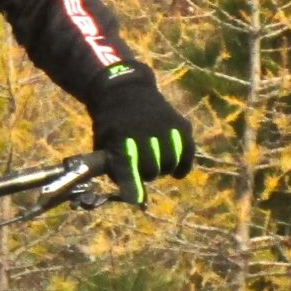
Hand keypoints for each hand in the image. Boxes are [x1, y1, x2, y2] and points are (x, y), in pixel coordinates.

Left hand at [89, 77, 193, 204]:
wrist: (126, 91)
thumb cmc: (111, 125)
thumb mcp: (102, 144)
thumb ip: (114, 168)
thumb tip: (134, 197)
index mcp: (120, 138)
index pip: (126, 166)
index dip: (131, 184)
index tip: (136, 199)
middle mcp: (145, 133)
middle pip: (152, 170)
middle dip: (146, 175)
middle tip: (141, 169)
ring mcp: (166, 128)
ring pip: (171, 163)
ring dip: (163, 169)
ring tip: (156, 164)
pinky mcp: (182, 125)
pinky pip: (188, 152)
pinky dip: (182, 165)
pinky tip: (176, 171)